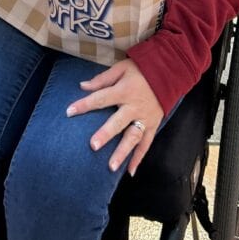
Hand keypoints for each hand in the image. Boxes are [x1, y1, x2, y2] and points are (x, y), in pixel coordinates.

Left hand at [66, 59, 162, 175]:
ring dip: (122, 152)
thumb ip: (102, 79)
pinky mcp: (153, 124)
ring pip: (133, 137)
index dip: (84, 105)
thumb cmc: (141, 68)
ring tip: (111, 167)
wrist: (169, 70)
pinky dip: (139, 158)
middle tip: (93, 146)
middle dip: (106, 134)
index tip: (69, 112)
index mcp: (124, 90)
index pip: (100, 98)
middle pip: (118, 122)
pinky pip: (146, 143)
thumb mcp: (121, 68)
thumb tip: (82, 86)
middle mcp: (134, 106)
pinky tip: (130, 171)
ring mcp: (145, 117)